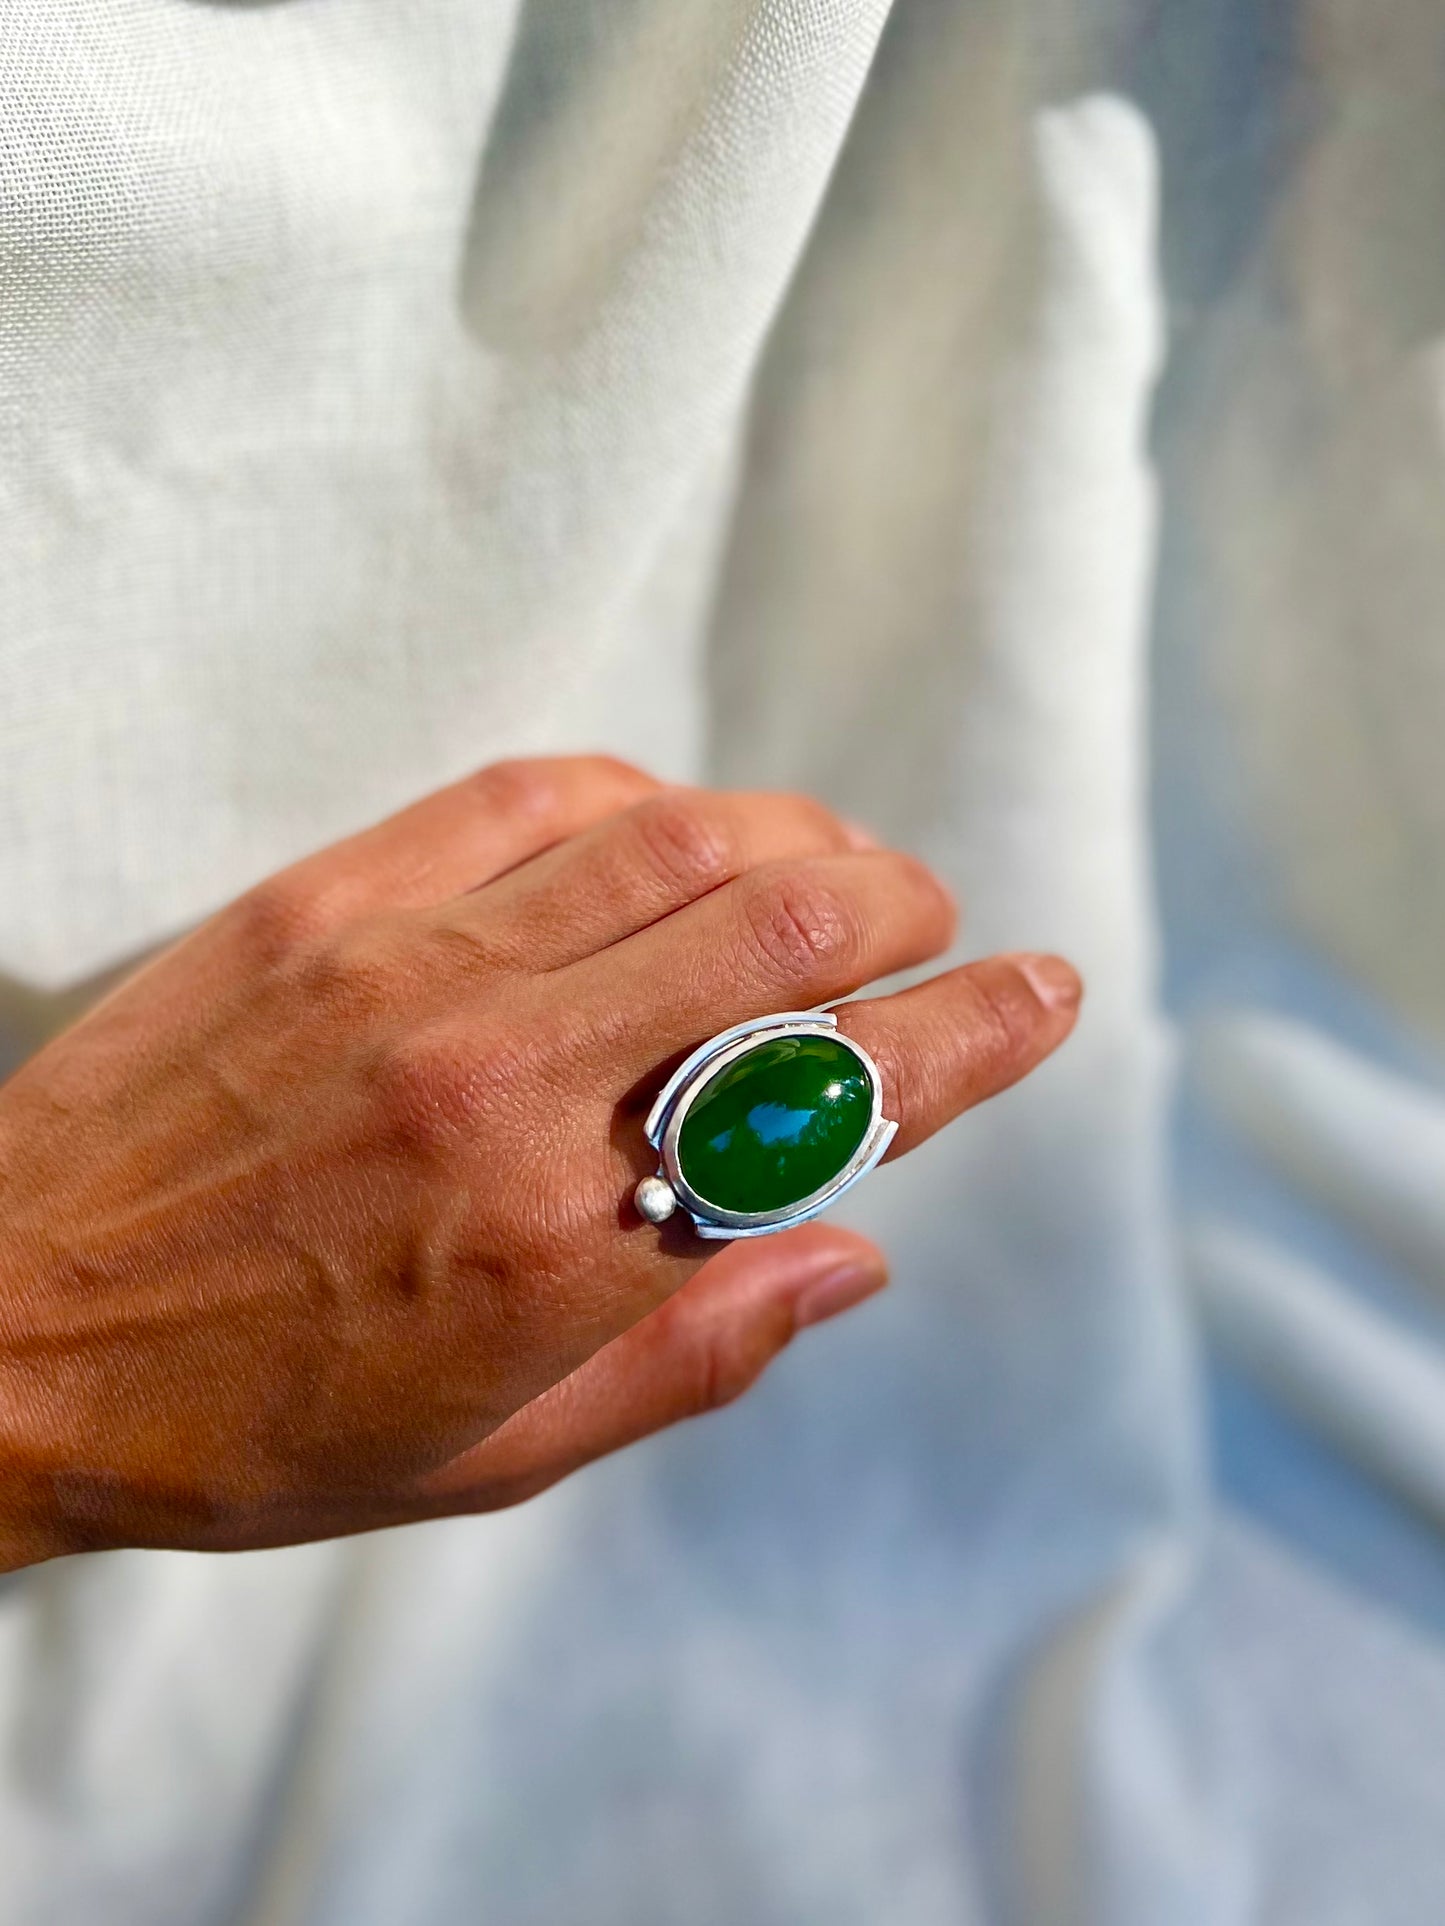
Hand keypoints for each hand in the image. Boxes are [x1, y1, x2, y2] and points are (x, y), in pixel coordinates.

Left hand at [0, 757, 1079, 1567]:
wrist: (0, 1324)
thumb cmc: (246, 1424)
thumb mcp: (489, 1459)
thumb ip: (693, 1353)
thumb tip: (854, 1253)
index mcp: (564, 1248)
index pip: (831, 1103)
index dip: (975, 1034)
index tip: (1045, 991)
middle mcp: (509, 1085)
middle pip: (783, 934)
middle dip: (901, 911)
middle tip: (929, 924)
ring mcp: (411, 971)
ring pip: (678, 839)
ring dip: (798, 837)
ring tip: (832, 867)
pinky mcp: (324, 900)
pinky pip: (531, 797)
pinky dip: (642, 798)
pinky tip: (669, 828)